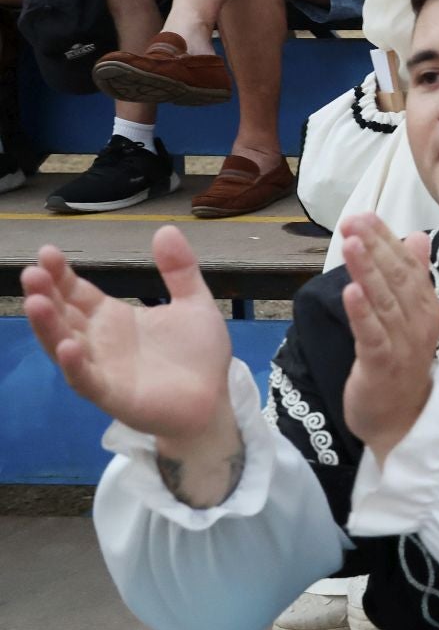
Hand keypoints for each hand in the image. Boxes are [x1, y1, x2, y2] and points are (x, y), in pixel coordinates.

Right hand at [22, 228, 233, 443]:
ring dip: (48, 326)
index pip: (78, 292)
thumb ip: (179, 269)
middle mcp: (99, 342)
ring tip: (35, 302)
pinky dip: (75, 365)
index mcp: (113, 318)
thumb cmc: (197, 355)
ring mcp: (102, 369)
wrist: (214, 400)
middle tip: (32, 272)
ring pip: (65, 345)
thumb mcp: (193, 303)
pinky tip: (69, 346)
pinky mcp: (113, 395)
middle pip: (63, 315)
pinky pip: (87, 380)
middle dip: (46, 294)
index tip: (48, 252)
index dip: (61, 274)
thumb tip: (165, 229)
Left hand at [338, 214, 438, 463]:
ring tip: (352, 243)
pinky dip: (362, 312)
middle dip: (374, 247)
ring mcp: (402, 343)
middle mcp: (418, 321)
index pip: (406, 265)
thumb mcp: (411, 317)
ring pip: (383, 301)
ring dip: (367, 270)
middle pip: (396, 278)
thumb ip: (414, 276)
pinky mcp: (382, 365)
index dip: (385, 239)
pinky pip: (372, 335)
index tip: (365, 215)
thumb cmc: (402, 364)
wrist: (403, 421)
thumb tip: (417, 237)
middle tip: (355, 220)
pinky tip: (350, 291)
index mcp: (425, 306)